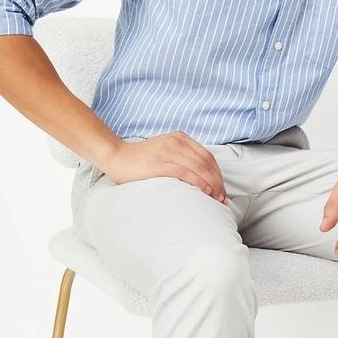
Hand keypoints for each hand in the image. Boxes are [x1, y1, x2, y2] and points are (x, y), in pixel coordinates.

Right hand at [100, 131, 227, 202]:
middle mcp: (177, 142)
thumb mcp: (165, 151)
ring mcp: (168, 151)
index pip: (208, 157)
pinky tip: (204, 192)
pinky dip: (198, 182)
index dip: (218, 175)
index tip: (222, 190)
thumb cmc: (141, 159)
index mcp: (180, 138)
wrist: (116, 156)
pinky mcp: (160, 163)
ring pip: (199, 167)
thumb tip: (201, 178)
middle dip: (218, 182)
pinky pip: (185, 172)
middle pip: (207, 163)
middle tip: (222, 199)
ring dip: (211, 185)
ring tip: (215, 199)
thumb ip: (182, 158)